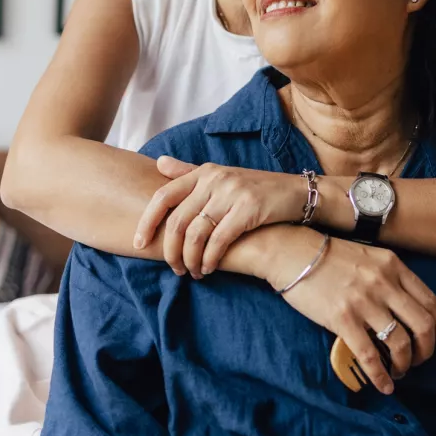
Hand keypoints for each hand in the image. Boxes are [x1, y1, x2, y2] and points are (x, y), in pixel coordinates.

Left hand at [134, 157, 306, 277]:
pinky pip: (219, 240)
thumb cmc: (255, 189)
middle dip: (171, 250)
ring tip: (192, 272)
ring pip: (196, 233)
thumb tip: (158, 163)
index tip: (139, 243)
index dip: (147, 221)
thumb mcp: (221, 176)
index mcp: (204, 172)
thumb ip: (188, 172)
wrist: (296, 193)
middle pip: (177, 221)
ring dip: (190, 259)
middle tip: (174, 268)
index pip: (163, 196)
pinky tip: (209, 269)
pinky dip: (210, 259)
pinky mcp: (249, 209)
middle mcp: (215, 179)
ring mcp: (232, 193)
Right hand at [258, 227, 435, 394]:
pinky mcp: (343, 319)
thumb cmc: (327, 255)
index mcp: (393, 266)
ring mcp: (364, 301)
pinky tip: (383, 385)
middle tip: (421, 360)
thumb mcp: (368, 256)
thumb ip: (389, 276)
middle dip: (427, 349)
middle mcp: (384, 283)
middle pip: (422, 324)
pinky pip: (370, 355)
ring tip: (400, 371)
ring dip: (405, 363)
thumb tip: (405, 306)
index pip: (430, 301)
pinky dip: (381, 375)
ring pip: (400, 342)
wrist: (291, 252)